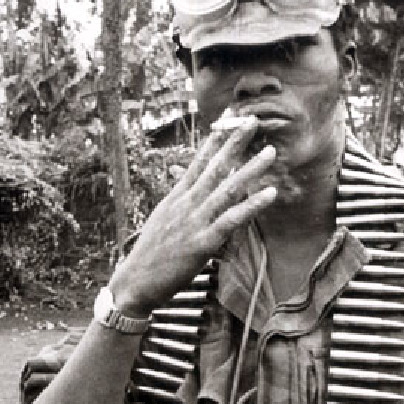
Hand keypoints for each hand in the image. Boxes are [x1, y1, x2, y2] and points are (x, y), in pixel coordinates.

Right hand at [110, 117, 277, 315]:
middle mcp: (186, 204)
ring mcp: (194, 222)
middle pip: (214, 167)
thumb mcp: (163, 225)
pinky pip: (232, 219)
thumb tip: (192, 198)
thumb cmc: (149, 258)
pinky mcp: (202, 243)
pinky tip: (270, 193)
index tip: (227, 120)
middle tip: (253, 120)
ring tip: (270, 151)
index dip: (214, 141)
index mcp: (176, 198)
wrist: (134, 282)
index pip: (198, 163)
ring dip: (250, 169)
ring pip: (227, 188)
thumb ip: (180, 209)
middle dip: (234, 142)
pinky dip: (252, 204)